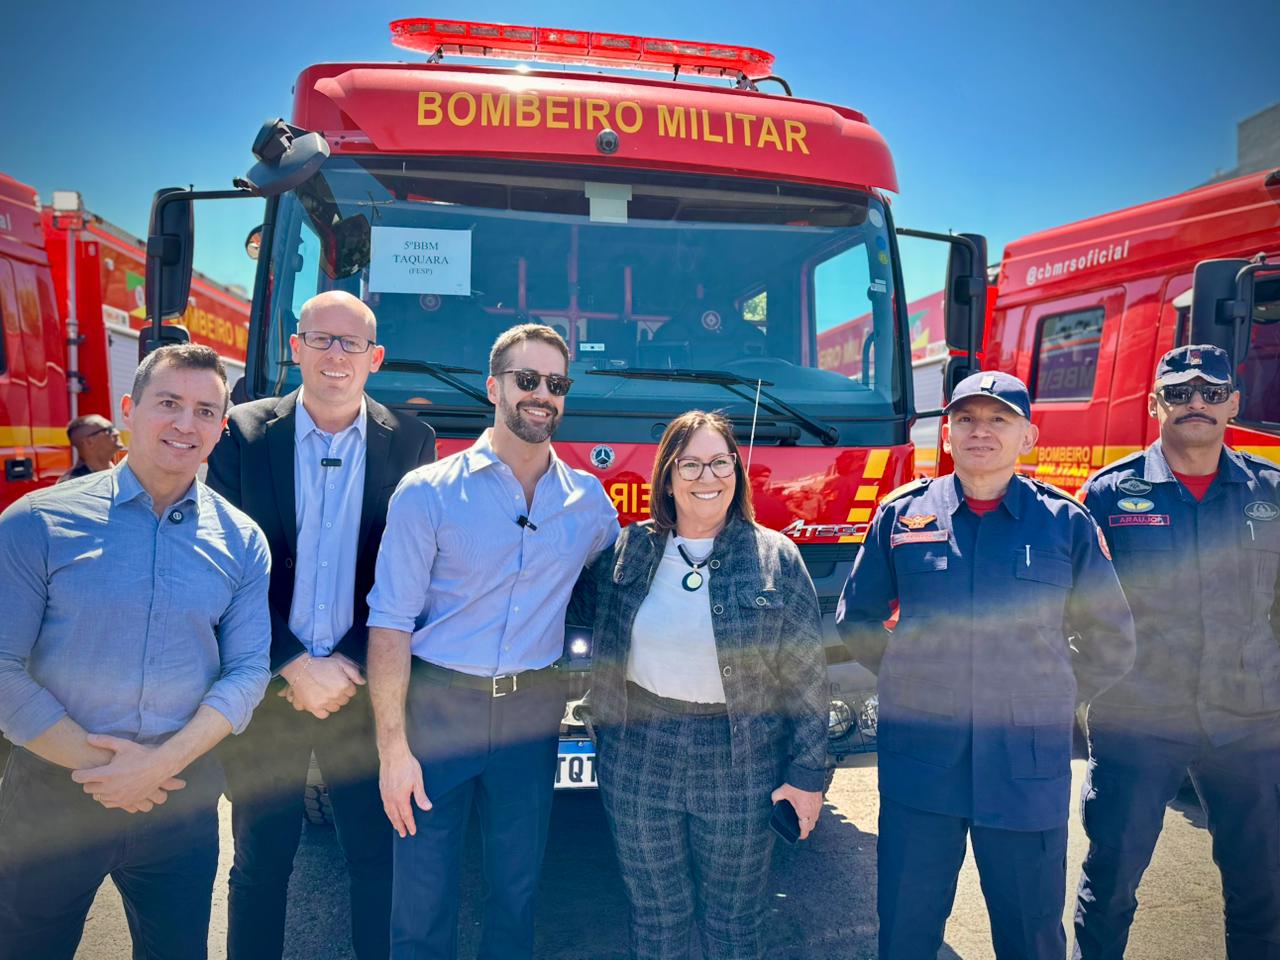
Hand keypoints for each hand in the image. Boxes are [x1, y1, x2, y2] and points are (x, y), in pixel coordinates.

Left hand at [71, 735, 186, 813]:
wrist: (160, 767)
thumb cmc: (142, 754)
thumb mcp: (123, 745)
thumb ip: (104, 741)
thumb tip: (88, 737)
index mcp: (106, 774)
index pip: (81, 777)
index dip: (78, 774)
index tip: (79, 772)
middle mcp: (110, 788)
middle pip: (87, 789)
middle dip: (89, 781)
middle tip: (96, 774)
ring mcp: (118, 797)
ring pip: (97, 798)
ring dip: (99, 790)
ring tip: (106, 782)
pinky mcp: (126, 802)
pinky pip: (108, 804)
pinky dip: (108, 798)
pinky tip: (113, 790)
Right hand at [279, 653, 364, 718]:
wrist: (301, 668)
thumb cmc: (321, 664)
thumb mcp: (340, 662)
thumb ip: (354, 672)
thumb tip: (363, 682)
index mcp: (344, 685)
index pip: (352, 692)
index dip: (347, 686)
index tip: (340, 682)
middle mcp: (336, 695)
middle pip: (344, 700)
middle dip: (341, 694)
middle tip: (332, 687)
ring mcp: (325, 702)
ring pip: (335, 708)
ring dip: (333, 702)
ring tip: (326, 694)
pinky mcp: (314, 707)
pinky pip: (324, 714)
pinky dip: (324, 710)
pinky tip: (322, 703)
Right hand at [378, 740, 430, 837]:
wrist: (393, 754)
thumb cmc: (407, 766)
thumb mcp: (418, 781)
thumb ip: (421, 796)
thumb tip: (427, 808)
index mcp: (401, 798)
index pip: (406, 815)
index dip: (410, 824)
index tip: (412, 832)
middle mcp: (391, 798)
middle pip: (395, 816)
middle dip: (399, 826)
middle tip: (403, 834)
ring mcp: (385, 794)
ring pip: (388, 811)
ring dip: (392, 820)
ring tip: (396, 826)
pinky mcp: (382, 788)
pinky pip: (384, 804)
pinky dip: (388, 811)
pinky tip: (389, 811)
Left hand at [772, 782, 823, 840]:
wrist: (809, 772)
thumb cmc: (797, 783)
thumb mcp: (782, 791)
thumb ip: (776, 798)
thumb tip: (774, 802)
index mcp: (804, 812)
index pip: (805, 830)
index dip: (801, 835)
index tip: (798, 836)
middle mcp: (813, 811)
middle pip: (811, 826)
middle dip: (806, 828)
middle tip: (799, 827)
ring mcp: (818, 806)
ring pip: (815, 818)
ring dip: (810, 820)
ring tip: (802, 818)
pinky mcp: (820, 800)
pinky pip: (817, 810)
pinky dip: (812, 812)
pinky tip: (806, 807)